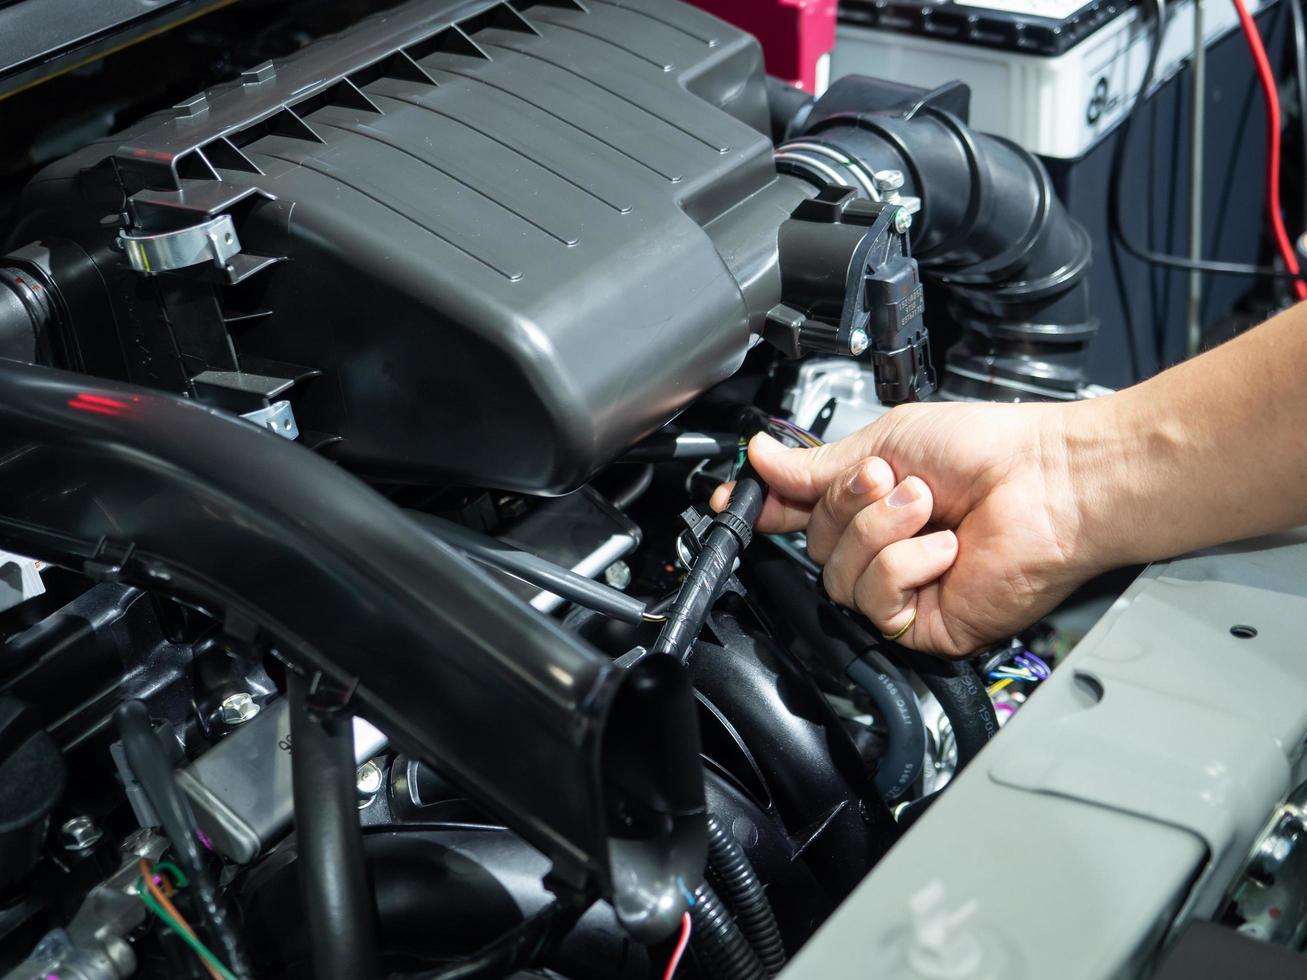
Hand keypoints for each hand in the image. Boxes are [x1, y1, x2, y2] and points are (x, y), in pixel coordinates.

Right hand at [712, 402, 1101, 656]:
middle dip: (847, 506)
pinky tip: (945, 550)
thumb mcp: (887, 441)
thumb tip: (762, 460)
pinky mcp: (921, 622)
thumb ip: (818, 465)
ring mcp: (902, 586)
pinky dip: (907, 566)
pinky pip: (875, 601)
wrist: (1052, 483)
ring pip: (838, 576)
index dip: (765, 508)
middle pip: (813, 544)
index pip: (798, 513)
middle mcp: (882, 545)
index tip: (739, 499)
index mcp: (869, 500)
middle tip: (890, 480)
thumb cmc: (992, 451)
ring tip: (927, 507)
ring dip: (881, 533)